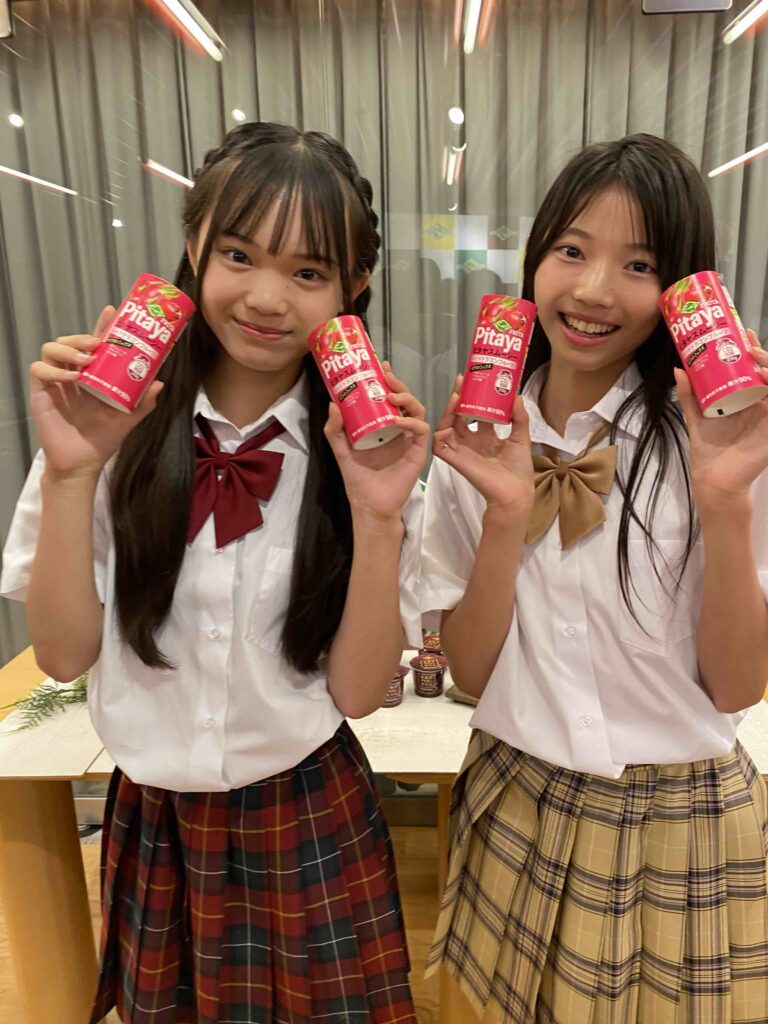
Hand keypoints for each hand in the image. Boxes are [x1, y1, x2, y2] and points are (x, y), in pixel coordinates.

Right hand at [29, 305, 163, 478]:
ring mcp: (55, 382)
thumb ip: (144, 402)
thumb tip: (159, 382)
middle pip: (70, 340)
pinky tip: (73, 378)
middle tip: (98, 342)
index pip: (95, 343)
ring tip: (86, 359)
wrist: (84, 463)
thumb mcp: (129, 417)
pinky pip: (39, 370)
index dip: (102, 326)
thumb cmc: (103, 437)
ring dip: (68, 348)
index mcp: (93, 374)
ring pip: (51, 348)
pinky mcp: (41, 393)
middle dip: (83, 335)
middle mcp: (73, 373)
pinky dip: (54, 370)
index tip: (111, 311)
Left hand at [323, 362, 429, 521]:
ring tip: (392, 395)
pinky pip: (421, 431)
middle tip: (386, 375)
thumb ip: (334, 430)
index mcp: (382, 425)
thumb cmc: (358, 479)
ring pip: (417, 410)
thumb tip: (333, 403)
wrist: (370, 505)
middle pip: (404, 399)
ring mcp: (409, 439)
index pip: (388, 397)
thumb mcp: (341, 451)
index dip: (386, 380)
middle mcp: (398, 429)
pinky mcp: (418, 451)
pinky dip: (411, 423)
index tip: (379, 366)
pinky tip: (397, 421)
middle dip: (397, 384)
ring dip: (406, 398)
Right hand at [433, 374, 533, 515]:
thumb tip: (517, 396)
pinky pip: (440, 448)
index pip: (474, 412)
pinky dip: (439, 437)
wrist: (516, 492)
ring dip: (447, 412)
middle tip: (460, 381)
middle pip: (458, 416)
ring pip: (446, 427)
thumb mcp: (522, 438)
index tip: (473, 380)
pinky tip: (446, 425)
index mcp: (486, 436)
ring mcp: (462, 450)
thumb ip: (519, 418)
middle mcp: (472, 441)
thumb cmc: (519, 469)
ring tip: (455, 397)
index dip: (472, 397)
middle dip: (457, 398)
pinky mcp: (457, 461)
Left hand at [674, 330, 767, 509]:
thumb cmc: (708, 450)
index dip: (753, 349)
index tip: (743, 332)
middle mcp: (760, 404)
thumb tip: (678, 368)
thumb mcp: (696, 416)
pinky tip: (766, 381)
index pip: (754, 368)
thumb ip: (689, 395)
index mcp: (745, 398)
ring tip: (758, 362)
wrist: (713, 479)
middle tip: (749, 346)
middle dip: (762, 354)